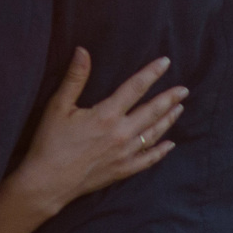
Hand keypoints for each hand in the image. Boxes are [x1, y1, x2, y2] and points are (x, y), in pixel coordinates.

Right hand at [2, 48, 183, 220]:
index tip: (166, 62)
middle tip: (184, 89)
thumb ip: (75, 78)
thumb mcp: (58, 106)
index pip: (135, 88)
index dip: (151, 73)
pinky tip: (170, 144)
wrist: (49, 181)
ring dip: (168, 119)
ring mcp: (125, 154)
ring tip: (180, 109)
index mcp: (107, 114)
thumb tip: (83, 50)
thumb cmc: (51, 141)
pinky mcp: (123, 170)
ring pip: (154, 133)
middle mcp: (121, 133)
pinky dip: (161, 151)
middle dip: (169, 98)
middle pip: (152, 111)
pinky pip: (148, 159)